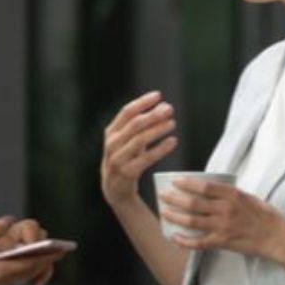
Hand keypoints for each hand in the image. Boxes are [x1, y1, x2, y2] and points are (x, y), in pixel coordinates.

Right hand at [0, 217, 65, 284]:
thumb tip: (9, 220)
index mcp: (0, 271)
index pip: (30, 264)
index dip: (46, 257)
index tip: (60, 252)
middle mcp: (0, 282)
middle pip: (27, 272)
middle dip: (42, 263)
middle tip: (56, 254)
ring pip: (18, 278)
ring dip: (29, 269)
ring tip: (38, 259)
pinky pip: (7, 281)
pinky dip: (15, 273)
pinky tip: (12, 266)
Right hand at [101, 91, 177, 207]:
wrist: (115, 189)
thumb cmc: (125, 159)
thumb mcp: (127, 140)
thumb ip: (142, 125)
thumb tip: (164, 106)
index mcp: (111, 132)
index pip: (126, 112)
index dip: (143, 102)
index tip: (158, 95)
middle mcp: (112, 144)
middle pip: (134, 125)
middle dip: (153, 115)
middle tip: (169, 109)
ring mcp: (118, 159)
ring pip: (140, 140)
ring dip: (157, 130)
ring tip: (172, 123)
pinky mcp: (127, 173)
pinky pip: (146, 158)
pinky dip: (160, 149)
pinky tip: (172, 141)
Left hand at [158, 178, 284, 257]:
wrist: (276, 237)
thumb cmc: (265, 216)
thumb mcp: (248, 197)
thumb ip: (230, 194)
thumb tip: (210, 190)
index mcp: (233, 195)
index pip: (205, 186)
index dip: (187, 183)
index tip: (175, 181)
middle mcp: (226, 210)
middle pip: (194, 203)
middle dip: (175, 199)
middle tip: (163, 196)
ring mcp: (223, 227)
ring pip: (192, 221)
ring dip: (175, 217)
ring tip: (164, 213)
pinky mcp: (223, 242)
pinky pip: (199, 242)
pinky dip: (185, 240)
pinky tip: (174, 237)